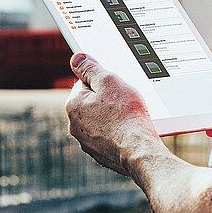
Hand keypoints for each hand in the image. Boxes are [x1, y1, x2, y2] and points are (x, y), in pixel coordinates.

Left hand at [65, 53, 160, 175]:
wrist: (138, 149)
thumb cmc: (126, 116)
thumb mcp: (110, 81)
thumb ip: (91, 68)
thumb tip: (76, 58)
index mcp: (73, 105)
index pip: (85, 83)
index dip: (104, 82)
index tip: (116, 86)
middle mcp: (75, 125)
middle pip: (92, 102)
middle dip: (108, 100)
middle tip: (125, 101)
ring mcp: (87, 142)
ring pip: (100, 120)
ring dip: (112, 116)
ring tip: (130, 117)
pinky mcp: (100, 154)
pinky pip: (109, 136)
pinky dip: (118, 132)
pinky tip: (130, 131)